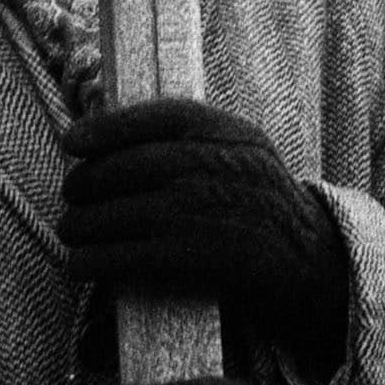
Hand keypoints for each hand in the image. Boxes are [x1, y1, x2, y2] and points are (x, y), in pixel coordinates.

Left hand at [62, 99, 350, 374]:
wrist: (316, 267)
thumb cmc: (263, 211)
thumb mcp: (245, 159)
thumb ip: (199, 144)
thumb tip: (116, 142)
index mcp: (237, 135)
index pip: (167, 116)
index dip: (113, 125)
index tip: (72, 139)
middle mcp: (229, 166)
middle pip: (141, 165)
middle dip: (92, 179)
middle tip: (68, 194)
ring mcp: (221, 211)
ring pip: (134, 211)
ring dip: (87, 223)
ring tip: (68, 230)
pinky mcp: (212, 258)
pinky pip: (142, 255)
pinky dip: (101, 260)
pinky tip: (79, 265)